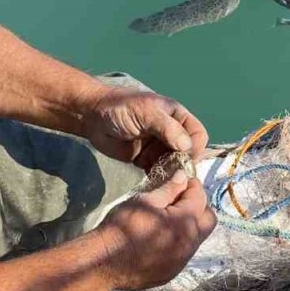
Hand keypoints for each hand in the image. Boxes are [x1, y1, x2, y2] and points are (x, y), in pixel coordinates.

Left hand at [85, 87, 208, 169]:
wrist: (92, 117)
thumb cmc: (120, 107)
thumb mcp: (146, 112)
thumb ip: (167, 128)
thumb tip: (187, 146)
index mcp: (176, 116)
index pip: (197, 134)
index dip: (195, 147)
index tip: (185, 159)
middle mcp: (171, 132)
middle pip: (188, 152)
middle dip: (183, 164)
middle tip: (173, 175)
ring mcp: (158, 147)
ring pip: (174, 164)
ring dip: (171, 173)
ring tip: (163, 180)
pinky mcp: (145, 159)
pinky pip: (158, 171)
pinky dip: (158, 178)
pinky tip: (154, 183)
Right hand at [92, 172, 217, 289]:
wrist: (104, 262)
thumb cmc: (123, 226)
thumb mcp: (145, 201)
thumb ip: (168, 189)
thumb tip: (183, 176)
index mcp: (185, 223)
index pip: (201, 198)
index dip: (192, 186)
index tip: (181, 180)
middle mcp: (190, 244)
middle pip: (208, 220)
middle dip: (199, 206)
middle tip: (179, 199)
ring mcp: (182, 261)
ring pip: (197, 238)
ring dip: (189, 225)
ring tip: (167, 218)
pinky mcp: (172, 272)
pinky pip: (184, 253)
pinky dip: (178, 241)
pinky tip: (158, 238)